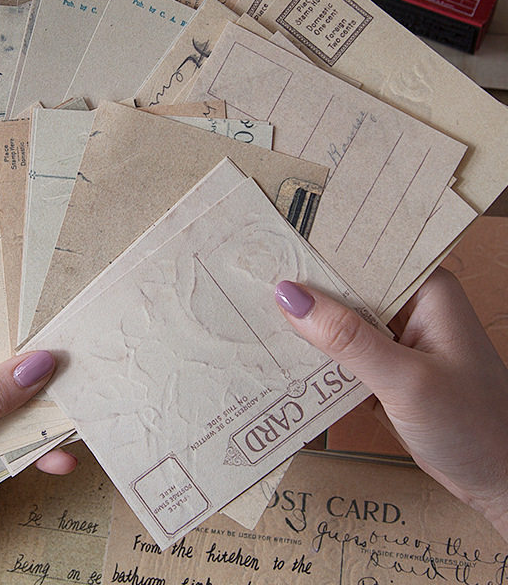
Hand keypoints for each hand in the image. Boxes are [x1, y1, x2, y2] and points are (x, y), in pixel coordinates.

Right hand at [275, 268, 507, 540]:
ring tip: (253, 312)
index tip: (272, 248)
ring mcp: (394, 339)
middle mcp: (409, 307)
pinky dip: (314, 355)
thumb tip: (288, 295)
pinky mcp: (382, 370)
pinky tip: (279, 351)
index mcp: (426, 291)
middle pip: (346, 286)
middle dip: (305, 289)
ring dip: (305, 324)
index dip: (320, 251)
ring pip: (338, 320)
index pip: (365, 256)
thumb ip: (347, 338)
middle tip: (248, 281)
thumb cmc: (472, 426)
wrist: (499, 483)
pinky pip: (339, 352)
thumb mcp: (405, 380)